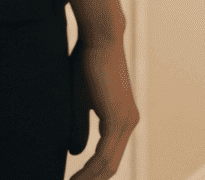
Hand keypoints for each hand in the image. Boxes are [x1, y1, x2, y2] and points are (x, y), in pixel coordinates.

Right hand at [70, 32, 139, 179]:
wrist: (99, 38)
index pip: (108, 158)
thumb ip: (80, 128)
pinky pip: (104, 155)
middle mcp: (129, 123)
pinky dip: (89, 170)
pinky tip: (75, 179)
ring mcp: (126, 122)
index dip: (92, 175)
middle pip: (110, 167)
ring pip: (107, 165)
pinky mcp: (118, 119)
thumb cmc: (87, 64)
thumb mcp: (80, 102)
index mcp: (122, 120)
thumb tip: (77, 152)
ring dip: (88, 179)